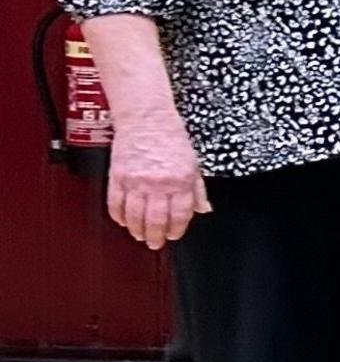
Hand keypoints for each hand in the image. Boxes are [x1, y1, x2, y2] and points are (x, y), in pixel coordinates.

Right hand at [105, 110, 210, 249]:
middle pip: (155, 220)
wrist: (146, 118)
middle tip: (155, 243)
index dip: (177, 229)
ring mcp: (135, 182)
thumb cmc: (170, 137)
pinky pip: (115, 204)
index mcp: (180, 180)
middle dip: (155, 237)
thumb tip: (203, 209)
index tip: (174, 235)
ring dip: (137, 230)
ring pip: (134, 216)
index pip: (180, 214)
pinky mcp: (117, 177)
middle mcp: (158, 183)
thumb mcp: (193, 163)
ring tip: (140, 235)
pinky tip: (123, 221)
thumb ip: (197, 189)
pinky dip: (118, 216)